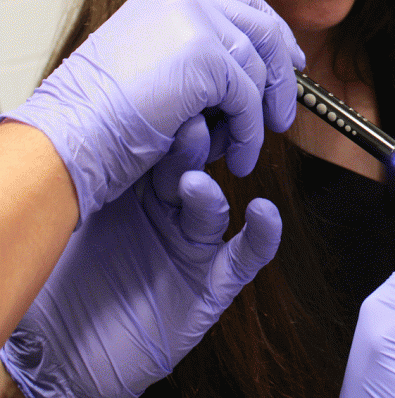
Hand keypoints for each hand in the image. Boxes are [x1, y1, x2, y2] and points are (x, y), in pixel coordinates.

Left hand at [0, 115, 281, 397]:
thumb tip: (83, 131)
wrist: (65, 360)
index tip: (165, 101)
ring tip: (194, 184)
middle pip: (187, 168)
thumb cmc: (64, 291)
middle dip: (190, 148)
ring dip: (207, 193)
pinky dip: (261, 235)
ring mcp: (192, 247)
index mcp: (135, 191)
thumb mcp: (73, 223)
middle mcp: (167, 212)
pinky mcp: (211, 285)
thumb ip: (91, 181)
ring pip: (211, 208)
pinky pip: (244, 256)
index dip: (162, 126)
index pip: (157, 148)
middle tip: (189, 127)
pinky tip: (263, 213)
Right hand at [4, 0, 303, 222]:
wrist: (69, 135)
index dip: (273, 33)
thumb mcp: (152, 62)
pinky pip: (248, 99)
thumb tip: (252, 66)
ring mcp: (195, 21)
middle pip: (262, 27)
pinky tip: (238, 156)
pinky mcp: (205, 55)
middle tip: (285, 110)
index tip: (289, 61)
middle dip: (282, 71)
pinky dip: (248, 133)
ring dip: (259, 115)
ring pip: (257, 69)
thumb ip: (195, 50)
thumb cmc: (102, 114)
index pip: (242, 3)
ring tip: (245, 148)